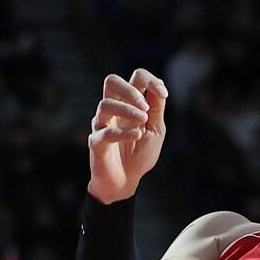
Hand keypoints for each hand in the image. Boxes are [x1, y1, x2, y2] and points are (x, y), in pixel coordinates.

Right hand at [87, 69, 166, 203]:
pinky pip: (105, 132)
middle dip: (130, 90)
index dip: (151, 80)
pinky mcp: (96, 143)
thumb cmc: (140, 155)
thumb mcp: (156, 130)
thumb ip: (156, 109)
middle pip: (111, 81)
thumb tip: (159, 87)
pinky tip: (137, 136)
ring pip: (105, 104)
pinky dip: (123, 132)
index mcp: (129, 103)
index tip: (163, 94)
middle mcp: (113, 110)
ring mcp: (102, 124)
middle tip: (145, 108)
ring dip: (127, 110)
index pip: (136, 77)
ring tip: (143, 122)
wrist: (126, 182)